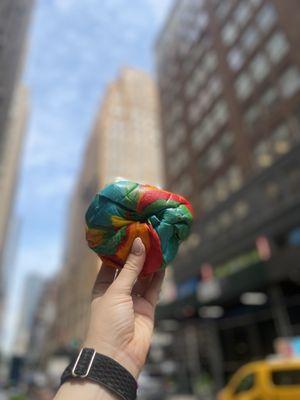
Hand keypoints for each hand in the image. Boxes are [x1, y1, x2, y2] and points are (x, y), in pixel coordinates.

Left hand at [83, 237, 164, 378]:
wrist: (118, 356)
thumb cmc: (107, 321)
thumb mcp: (116, 291)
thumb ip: (130, 268)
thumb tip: (139, 243)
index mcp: (103, 287)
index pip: (110, 263)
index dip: (118, 249)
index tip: (127, 233)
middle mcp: (118, 291)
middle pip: (128, 268)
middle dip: (136, 254)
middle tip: (145, 235)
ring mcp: (133, 299)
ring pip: (143, 276)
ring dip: (149, 262)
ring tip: (157, 243)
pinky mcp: (147, 307)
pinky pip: (153, 288)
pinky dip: (159, 275)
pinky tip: (163, 261)